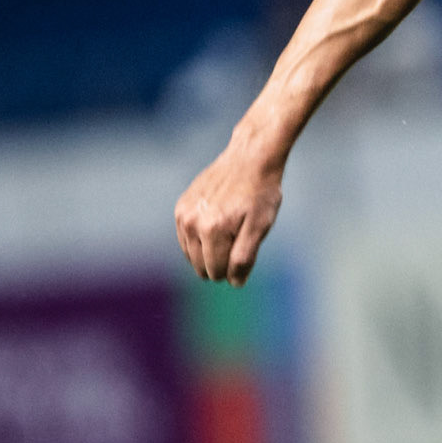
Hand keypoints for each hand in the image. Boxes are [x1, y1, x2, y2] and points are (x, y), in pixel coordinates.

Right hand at [174, 130, 283, 285]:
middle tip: (239, 238)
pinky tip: (217, 227)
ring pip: (191, 255)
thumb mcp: (260, 227)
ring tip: (230, 230)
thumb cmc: (260, 193)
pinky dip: (200, 240)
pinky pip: (186, 239)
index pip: (217, 272)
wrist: (249, 159)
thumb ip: (245, 257)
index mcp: (212, 230)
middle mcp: (191, 223)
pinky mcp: (180, 207)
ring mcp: (183, 214)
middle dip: (221, 262)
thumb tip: (234, 283)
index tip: (246, 251)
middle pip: (202, 267)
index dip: (234, 270)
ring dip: (210, 251)